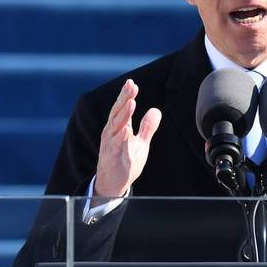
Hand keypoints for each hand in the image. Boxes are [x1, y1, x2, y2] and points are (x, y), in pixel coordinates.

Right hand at [94, 79, 161, 199]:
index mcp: (118, 128)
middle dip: (124, 99)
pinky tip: (125, 130)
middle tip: (131, 86)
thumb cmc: (125, 162)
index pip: (122, 108)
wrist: (114, 184)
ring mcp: (110, 144)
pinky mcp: (110, 157)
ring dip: (123, 114)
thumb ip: (147, 127)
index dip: (126, 96)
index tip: (132, 83)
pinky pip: (115, 146)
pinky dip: (119, 137)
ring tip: (131, 103)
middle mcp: (111, 133)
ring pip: (115, 126)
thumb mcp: (140, 143)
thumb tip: (156, 110)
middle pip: (117, 112)